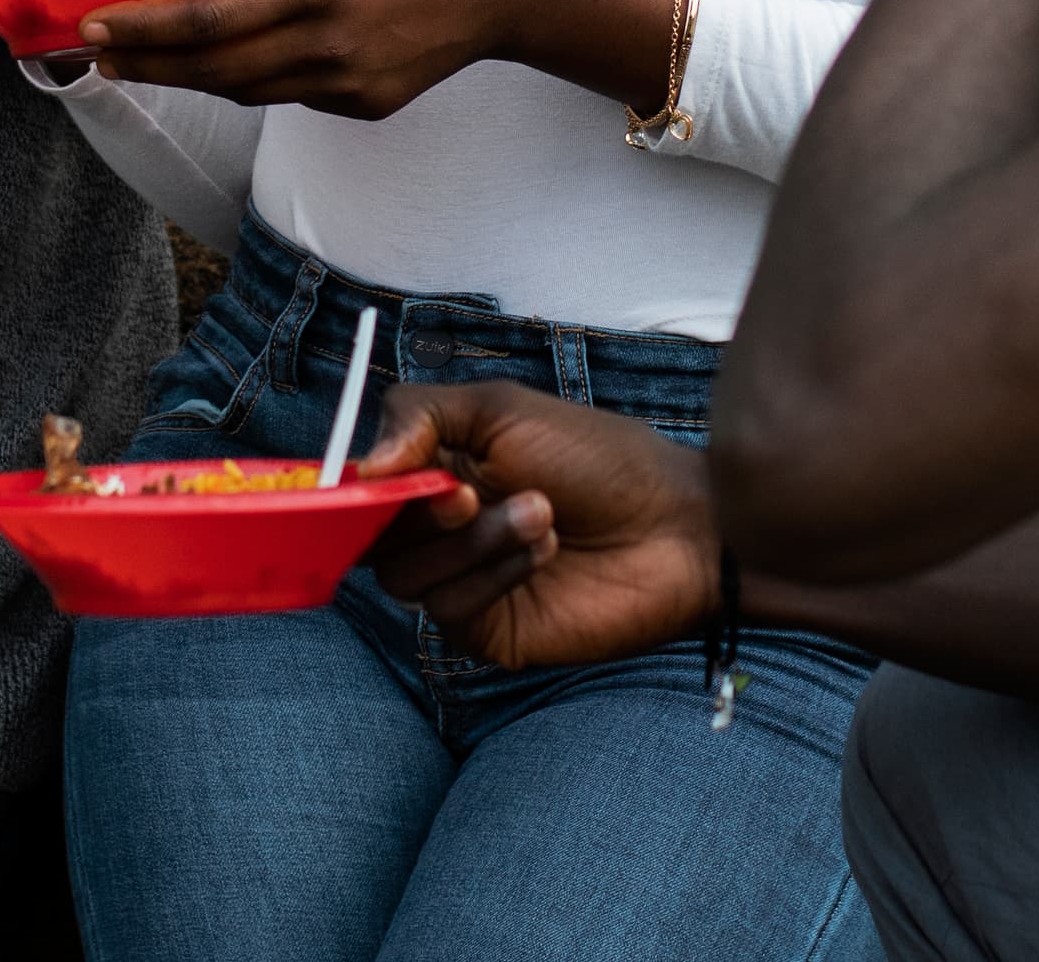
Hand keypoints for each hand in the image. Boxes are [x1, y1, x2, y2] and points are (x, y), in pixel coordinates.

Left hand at [73, 0, 518, 115]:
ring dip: (188, 77)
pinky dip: (246, 79)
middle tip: (98, 53)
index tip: (98, 25)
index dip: (147, 27)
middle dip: (148, 62)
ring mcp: (345, 82)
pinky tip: (222, 61)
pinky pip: (286, 94)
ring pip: (245, 89)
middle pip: (214, 68)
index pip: (213, 17)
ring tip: (141, 61)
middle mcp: (327, 44)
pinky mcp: (362, 103)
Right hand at [361, 380, 720, 670]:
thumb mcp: (504, 409)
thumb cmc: (601, 458)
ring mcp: (464, 581)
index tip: (382, 475)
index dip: (361, 484)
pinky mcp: (489, 630)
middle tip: (467, 493)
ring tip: (542, 512)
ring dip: (472, 540)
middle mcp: (442, 529)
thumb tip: (363, 467)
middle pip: (371, 536)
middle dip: (417, 512)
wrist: (677, 524)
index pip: (363, 487)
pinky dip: (495, 572)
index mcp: (440, 470)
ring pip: (406, 575)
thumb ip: (421, 415)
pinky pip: (450, 609)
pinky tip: (547, 549)